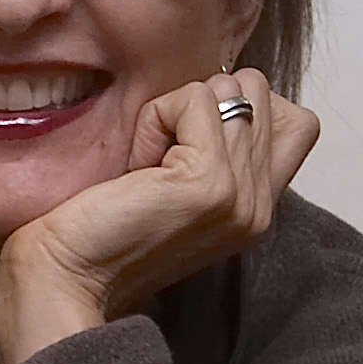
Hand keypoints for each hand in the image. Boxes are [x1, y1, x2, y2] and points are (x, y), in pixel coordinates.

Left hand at [0, 70, 318, 363]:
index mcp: (258, 208)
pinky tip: (136, 163)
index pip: (298, 122)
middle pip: (260, 92)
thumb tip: (219, 89)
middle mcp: (261, 205)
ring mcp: (243, 196)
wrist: (64, 275)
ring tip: (145, 162)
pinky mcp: (212, 184)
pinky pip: (196, 99)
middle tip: (158, 154)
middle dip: (201, 102)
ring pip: (231, 88)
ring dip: (175, 109)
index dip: (241, 105)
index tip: (186, 138)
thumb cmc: (101, 226)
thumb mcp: (174, 186)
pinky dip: (156, 116)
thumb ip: (214, 150)